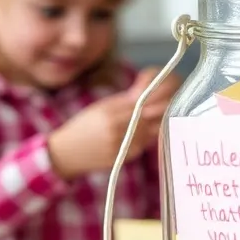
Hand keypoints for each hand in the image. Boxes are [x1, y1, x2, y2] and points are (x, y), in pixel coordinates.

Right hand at [47, 69, 177, 180]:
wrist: (66, 153)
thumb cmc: (84, 126)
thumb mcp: (101, 107)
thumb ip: (127, 99)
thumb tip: (150, 84)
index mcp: (111, 111)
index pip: (146, 99)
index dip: (164, 91)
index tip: (173, 82)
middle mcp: (118, 128)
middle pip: (155, 116)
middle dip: (167, 106)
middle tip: (173, 99)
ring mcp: (123, 145)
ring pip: (153, 131)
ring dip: (156, 123)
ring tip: (148, 117)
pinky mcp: (126, 157)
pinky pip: (145, 144)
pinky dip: (146, 137)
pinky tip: (138, 133)